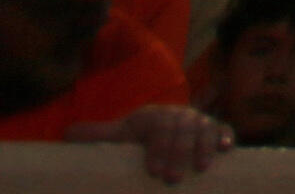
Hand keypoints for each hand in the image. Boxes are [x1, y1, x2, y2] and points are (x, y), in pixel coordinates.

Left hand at [93, 102, 233, 180]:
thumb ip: (96, 137)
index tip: (153, 171)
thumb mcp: (118, 136)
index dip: (158, 147)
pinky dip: (225, 136)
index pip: (158, 127)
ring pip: (204, 128)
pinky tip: (226, 148)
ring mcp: (197, 122)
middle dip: (179, 152)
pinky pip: (223, 128)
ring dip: (203, 147)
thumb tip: (68, 133)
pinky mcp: (213, 130)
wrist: (160, 132)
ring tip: (200, 168)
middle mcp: (178, 116)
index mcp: (154, 116)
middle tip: (172, 178)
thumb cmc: (137, 140)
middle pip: (182, 129)